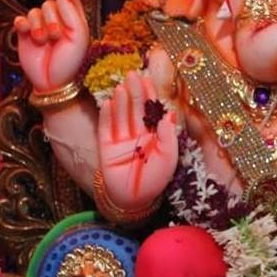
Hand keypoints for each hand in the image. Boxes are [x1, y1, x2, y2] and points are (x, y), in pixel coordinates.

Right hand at [13, 0, 89, 91]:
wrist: (52, 82)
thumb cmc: (70, 61)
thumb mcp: (79, 38)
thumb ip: (72, 14)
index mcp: (73, 18)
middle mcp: (56, 19)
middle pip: (49, 3)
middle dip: (52, 19)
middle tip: (57, 38)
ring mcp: (40, 26)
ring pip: (35, 11)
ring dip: (39, 27)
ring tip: (44, 42)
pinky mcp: (25, 33)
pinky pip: (21, 19)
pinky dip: (24, 25)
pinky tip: (27, 34)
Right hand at [98, 71, 178, 209]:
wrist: (134, 201)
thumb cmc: (155, 180)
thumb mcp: (169, 157)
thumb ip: (169, 136)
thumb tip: (170, 114)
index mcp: (153, 134)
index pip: (151, 110)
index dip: (150, 94)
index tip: (148, 78)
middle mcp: (136, 134)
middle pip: (135, 109)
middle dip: (135, 92)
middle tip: (133, 75)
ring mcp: (120, 140)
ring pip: (120, 116)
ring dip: (121, 101)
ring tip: (121, 86)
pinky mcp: (106, 148)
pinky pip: (105, 129)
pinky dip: (106, 116)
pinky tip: (108, 103)